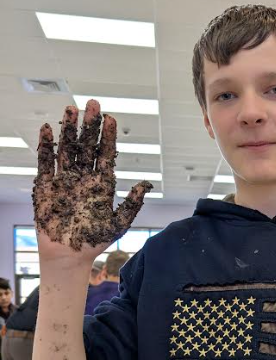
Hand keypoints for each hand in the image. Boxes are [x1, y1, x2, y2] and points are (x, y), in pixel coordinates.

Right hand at [34, 99, 152, 260]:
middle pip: (87, 146)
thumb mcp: (119, 223)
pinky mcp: (45, 185)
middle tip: (93, 105)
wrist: (69, 255)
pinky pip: (45, 162)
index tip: (110, 119)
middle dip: (90, 126)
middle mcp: (83, 178)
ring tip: (71, 109)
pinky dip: (46, 146)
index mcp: (101, 184)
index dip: (107, 137)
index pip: (105, 154)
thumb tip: (146, 184)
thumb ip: (132, 203)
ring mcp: (64, 180)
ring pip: (67, 148)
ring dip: (69, 129)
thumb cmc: (94, 241)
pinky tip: (47, 129)